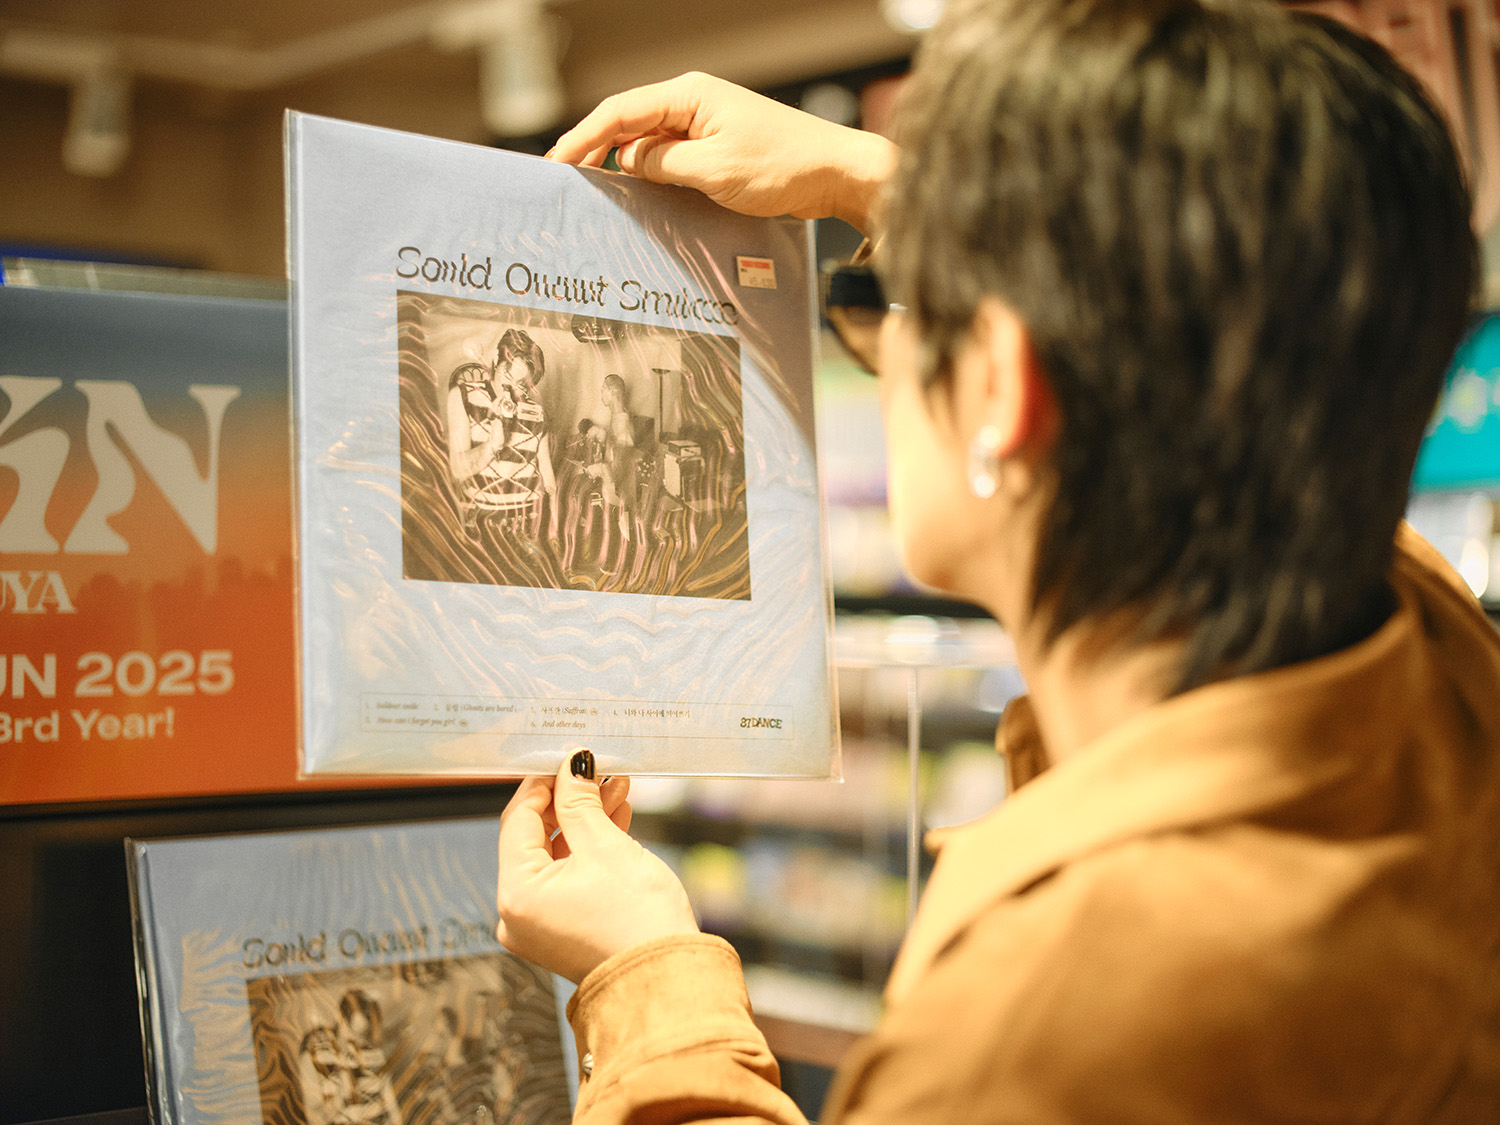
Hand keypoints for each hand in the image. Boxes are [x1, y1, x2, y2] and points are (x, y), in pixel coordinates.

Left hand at [496, 751, 699, 982]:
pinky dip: (588, 852)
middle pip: (535, 838)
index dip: (545, 784)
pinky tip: (615, 821)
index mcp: (515, 893)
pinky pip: (566, 879)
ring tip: (616, 791)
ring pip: (555, 857)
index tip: (570, 759)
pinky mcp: (562, 931)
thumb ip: (580, 802)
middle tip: (600, 773)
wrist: (668, 980)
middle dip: (571, 801)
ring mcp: (539, 926)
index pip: (518, 820)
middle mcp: (517, 913)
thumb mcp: (606, 845)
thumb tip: (572, 766)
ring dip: (584, 822)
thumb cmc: (637, 920)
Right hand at [549, 72, 897, 233]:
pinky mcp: (715, 147)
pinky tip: (634, 195)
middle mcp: (692, 103)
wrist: (833, 173)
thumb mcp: (713, 170)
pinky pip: (669, 157)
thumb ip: (662, 164)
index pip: (620, 112)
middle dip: (593, 150)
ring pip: (647, 144)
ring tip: (591, 192)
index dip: (583, 137)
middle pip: (627, 124)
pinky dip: (648, 174)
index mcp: (688, 96)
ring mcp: (704, 125)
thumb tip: (627, 162)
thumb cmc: (783, 166)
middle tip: (564, 181)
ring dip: (621, 166)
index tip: (557, 163)